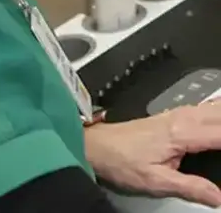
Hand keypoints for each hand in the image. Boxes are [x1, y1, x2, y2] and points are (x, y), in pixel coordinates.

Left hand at [84, 103, 220, 207]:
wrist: (98, 145)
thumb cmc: (122, 161)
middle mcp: (182, 118)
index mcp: (182, 133)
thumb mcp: (157, 182)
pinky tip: (220, 115)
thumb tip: (220, 198)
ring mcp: (178, 114)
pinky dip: (219, 113)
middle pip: (220, 114)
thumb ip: (191, 188)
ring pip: (214, 109)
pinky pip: (205, 110)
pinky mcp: (174, 117)